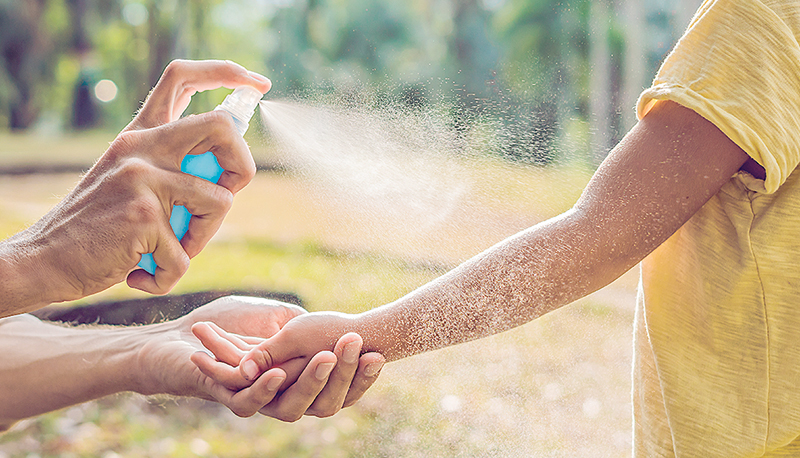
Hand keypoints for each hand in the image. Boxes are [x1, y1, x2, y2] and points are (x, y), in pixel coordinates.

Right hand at [0, 60, 270, 315]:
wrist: (45, 258)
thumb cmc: (98, 226)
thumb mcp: (130, 179)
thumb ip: (171, 166)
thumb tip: (231, 168)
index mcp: (139, 134)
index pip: (183, 77)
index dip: (226, 72)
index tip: (257, 84)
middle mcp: (141, 147)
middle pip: (221, 127)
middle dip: (243, 165)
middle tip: (226, 194)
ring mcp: (142, 178)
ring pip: (220, 201)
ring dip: (203, 238)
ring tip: (169, 251)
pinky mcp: (143, 216)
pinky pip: (186, 255)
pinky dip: (168, 276)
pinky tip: (141, 274)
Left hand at [140, 296, 383, 420]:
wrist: (182, 334)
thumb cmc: (229, 323)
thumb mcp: (279, 318)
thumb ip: (306, 328)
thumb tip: (346, 331)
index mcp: (301, 381)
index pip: (340, 386)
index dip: (360, 376)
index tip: (378, 354)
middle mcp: (284, 397)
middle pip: (323, 400)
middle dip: (342, 373)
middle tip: (354, 344)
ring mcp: (258, 401)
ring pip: (292, 405)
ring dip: (309, 380)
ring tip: (325, 356)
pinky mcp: (229, 399)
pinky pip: (251, 402)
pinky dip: (264, 388)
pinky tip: (276, 373)